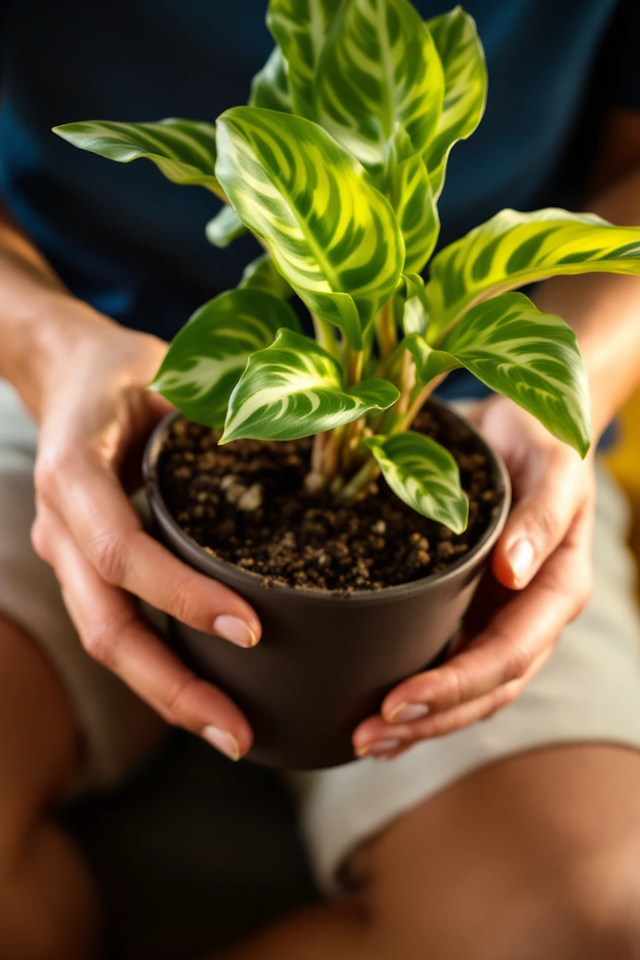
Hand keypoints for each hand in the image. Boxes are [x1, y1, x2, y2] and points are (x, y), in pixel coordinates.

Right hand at [30, 298, 260, 759]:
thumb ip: (225, 407)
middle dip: (172, 686)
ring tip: (231, 734)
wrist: (64, 374)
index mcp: (74, 472)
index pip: (121, 551)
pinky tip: (207, 696)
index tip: (249, 629)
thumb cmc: (122, 370)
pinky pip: (117, 630)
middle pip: (105, 627)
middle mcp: (58, 525)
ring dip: (166, 695)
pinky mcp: (82, 569)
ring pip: (106, 643)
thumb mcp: (169, 370)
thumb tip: (326, 434)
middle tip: (238, 732)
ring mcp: (64, 554)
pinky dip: (159, 669)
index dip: (180, 596)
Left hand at [352, 395, 594, 760]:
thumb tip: (516, 568)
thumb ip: (542, 513)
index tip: (398, 700)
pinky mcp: (472, 608)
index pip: (507, 655)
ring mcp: (501, 616)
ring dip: (420, 722)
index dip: (455, 685)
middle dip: (430, 719)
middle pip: (487, 690)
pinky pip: (448, 660)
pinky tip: (377, 713)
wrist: (522, 425)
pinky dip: (418, 694)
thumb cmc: (541, 439)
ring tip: (364, 742)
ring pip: (469, 690)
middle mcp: (530, 613)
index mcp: (558, 587)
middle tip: (365, 737)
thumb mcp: (552, 463)